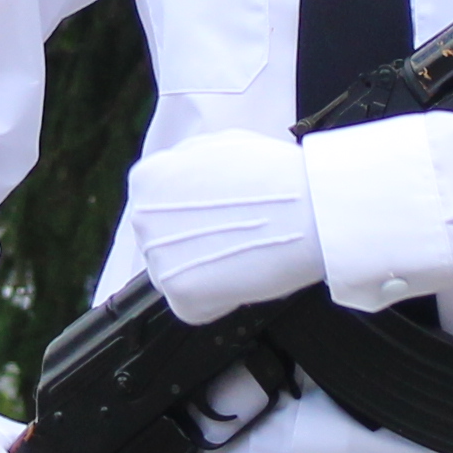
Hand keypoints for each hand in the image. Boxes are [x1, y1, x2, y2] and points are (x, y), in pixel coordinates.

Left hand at [124, 129, 325, 321]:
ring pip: (178, 276)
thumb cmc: (274, 175)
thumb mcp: (218, 145)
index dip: (194, 215)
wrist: (309, 208)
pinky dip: (220, 300)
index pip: (158, 208)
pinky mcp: (180, 293)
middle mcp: (142, 219)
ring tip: (245, 254)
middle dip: (198, 245)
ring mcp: (158, 258)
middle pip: (165, 244)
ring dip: (208, 272)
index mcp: (147, 179)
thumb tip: (180, 182)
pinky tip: (244, 275)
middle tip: (236, 237)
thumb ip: (187, 165)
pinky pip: (195, 307)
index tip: (220, 218)